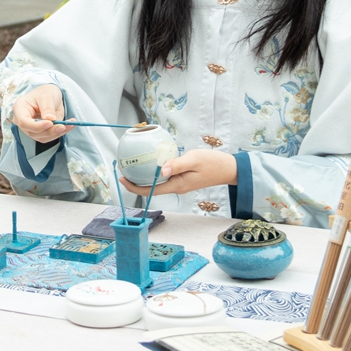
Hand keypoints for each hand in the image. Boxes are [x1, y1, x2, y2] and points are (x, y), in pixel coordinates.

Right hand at [9, 84, 72, 143]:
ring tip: (69, 124)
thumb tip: (50, 120)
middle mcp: (23, 121)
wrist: (50, 96)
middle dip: (49, 131)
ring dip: (57, 133)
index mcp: (20, 109)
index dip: (36, 126)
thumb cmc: (45, 92)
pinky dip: (61, 133)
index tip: (50, 123)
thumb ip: (47, 108)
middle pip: (33, 132)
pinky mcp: (41, 133)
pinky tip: (69, 126)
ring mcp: (31, 128)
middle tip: (62, 126)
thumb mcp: (47, 95)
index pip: (24, 122)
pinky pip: (50, 137)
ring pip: (42, 137)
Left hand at [120, 148, 237, 195]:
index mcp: (177, 185)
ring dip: (144, 178)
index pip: (151, 190)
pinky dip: (154, 173)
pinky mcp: (182, 179)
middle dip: (135, 183)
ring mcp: (179, 184)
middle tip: (122, 171)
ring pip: (157, 183)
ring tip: (132, 168)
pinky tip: (150, 163)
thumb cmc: (213, 163)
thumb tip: (161, 170)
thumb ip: (177, 164)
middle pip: (151, 188)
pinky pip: (165, 178)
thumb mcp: (194, 160)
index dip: (134, 187)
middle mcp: (176, 187)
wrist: (228, 168)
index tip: (122, 179)